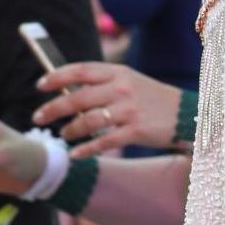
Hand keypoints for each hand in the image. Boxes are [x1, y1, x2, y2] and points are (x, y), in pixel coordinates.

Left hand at [32, 62, 183, 158]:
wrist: (186, 114)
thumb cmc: (152, 98)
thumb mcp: (130, 81)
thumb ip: (102, 84)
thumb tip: (66, 93)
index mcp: (118, 72)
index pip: (80, 70)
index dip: (56, 77)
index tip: (40, 86)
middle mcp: (122, 88)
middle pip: (77, 97)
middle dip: (53, 108)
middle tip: (38, 117)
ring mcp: (129, 110)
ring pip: (87, 121)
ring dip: (70, 131)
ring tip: (63, 135)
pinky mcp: (136, 131)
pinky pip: (103, 142)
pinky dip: (86, 149)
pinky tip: (75, 154)